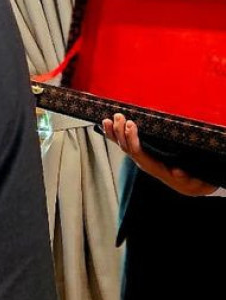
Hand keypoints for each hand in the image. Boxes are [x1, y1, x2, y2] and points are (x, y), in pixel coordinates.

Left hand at [102, 113, 218, 196]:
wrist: (184, 184)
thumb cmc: (189, 180)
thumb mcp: (192, 181)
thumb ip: (185, 178)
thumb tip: (177, 172)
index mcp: (152, 166)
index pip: (137, 152)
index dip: (131, 138)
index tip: (131, 124)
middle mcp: (141, 161)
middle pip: (126, 146)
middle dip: (121, 131)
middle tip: (120, 116)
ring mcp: (137, 156)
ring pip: (121, 144)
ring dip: (114, 131)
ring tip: (109, 118)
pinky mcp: (136, 151)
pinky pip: (121, 142)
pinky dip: (112, 133)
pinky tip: (106, 123)